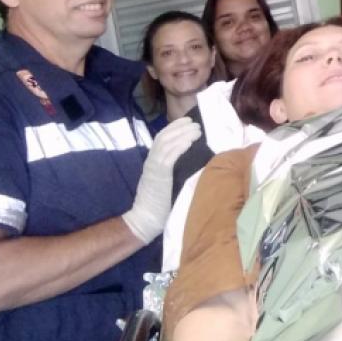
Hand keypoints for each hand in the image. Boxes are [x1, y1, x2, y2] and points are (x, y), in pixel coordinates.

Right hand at [122, 117, 201, 242]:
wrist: (145, 219)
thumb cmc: (159, 203)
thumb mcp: (165, 180)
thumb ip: (173, 168)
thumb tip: (192, 158)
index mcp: (152, 161)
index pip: (162, 137)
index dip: (175, 127)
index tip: (188, 121)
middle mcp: (151, 160)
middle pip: (164, 136)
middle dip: (180, 127)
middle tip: (195, 123)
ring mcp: (154, 167)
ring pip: (167, 143)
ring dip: (183, 134)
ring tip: (196, 130)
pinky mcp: (159, 175)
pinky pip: (168, 157)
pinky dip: (179, 147)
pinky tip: (189, 142)